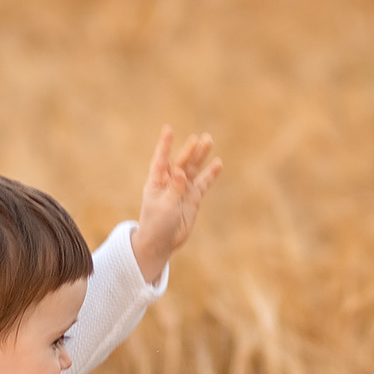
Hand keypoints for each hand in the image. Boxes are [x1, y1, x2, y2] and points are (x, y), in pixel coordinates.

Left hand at [130, 127, 221, 283]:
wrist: (162, 242)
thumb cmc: (156, 224)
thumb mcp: (164, 207)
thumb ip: (174, 189)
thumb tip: (181, 172)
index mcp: (156, 182)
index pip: (161, 160)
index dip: (165, 145)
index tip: (169, 130)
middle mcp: (170, 181)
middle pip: (181, 162)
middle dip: (190, 150)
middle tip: (199, 138)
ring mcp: (182, 188)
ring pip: (193, 169)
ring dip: (200, 156)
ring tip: (208, 140)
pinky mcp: (193, 197)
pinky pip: (203, 183)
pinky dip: (210, 174)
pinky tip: (217, 163)